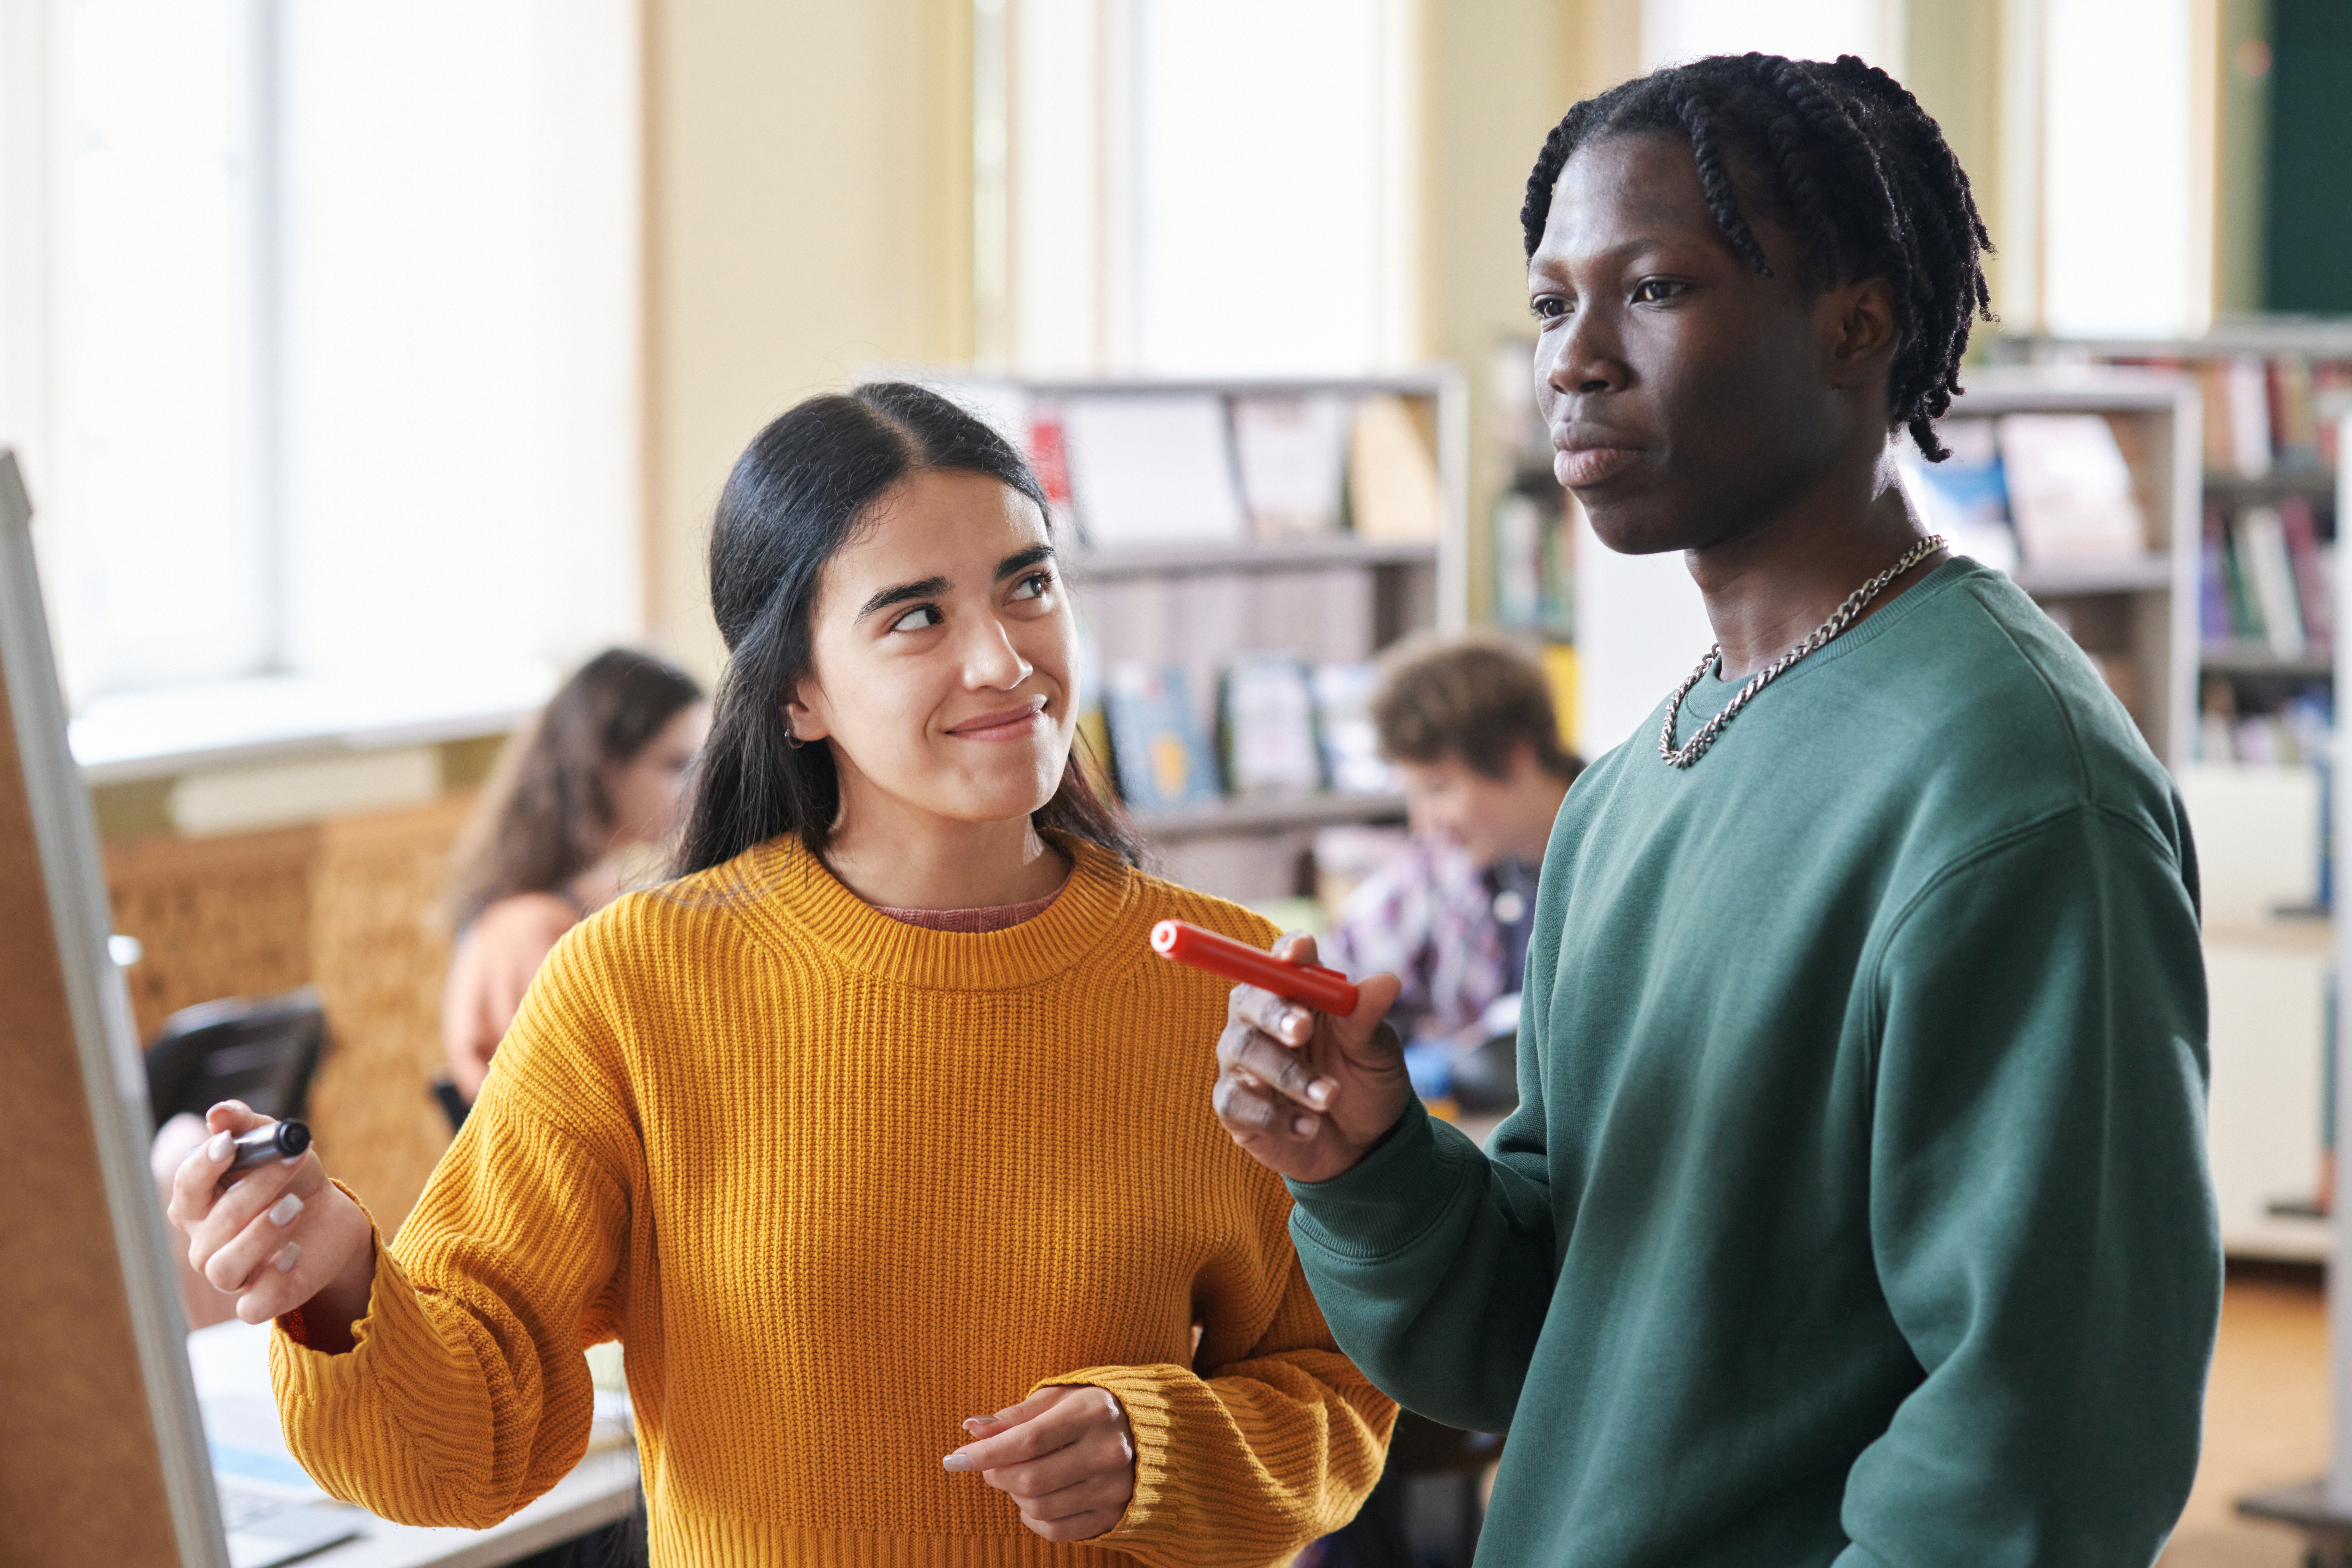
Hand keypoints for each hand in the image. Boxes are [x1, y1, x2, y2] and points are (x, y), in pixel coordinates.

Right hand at [166, 1101, 375, 1347]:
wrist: (329, 1214)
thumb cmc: (290, 1178)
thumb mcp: (276, 1144)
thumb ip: (246, 1126)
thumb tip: (218, 1113)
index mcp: (199, 1203)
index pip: (186, 1186)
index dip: (204, 1164)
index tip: (230, 1144)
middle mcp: (206, 1242)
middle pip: (216, 1222)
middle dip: (256, 1188)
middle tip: (290, 1162)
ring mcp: (231, 1274)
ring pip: (224, 1267)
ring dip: (262, 1233)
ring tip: (295, 1206)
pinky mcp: (261, 1299)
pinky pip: (251, 1305)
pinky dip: (272, 1281)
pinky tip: (294, 1253)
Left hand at [941, 1385, 1134, 1541]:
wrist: (1154, 1432)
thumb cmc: (1095, 1409)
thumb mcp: (1060, 1398)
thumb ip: (1016, 1415)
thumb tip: (971, 1429)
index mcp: (1094, 1412)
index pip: (1029, 1439)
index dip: (986, 1452)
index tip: (953, 1459)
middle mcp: (1109, 1452)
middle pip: (1031, 1478)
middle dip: (996, 1474)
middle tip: (988, 1464)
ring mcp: (1114, 1488)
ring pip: (1040, 1507)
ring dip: (1014, 1495)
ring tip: (1016, 1476)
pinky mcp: (1114, 1514)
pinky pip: (1058, 1530)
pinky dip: (1033, 1519)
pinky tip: (1033, 1499)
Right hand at [1212, 931, 1408, 1183]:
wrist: (1363, 1145)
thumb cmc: (1366, 1084)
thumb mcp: (1376, 1052)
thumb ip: (1369, 1018)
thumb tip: (1388, 981)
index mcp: (1300, 994)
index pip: (1283, 960)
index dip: (1286, 952)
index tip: (1298, 952)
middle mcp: (1261, 1019)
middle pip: (1249, 999)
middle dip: (1274, 1012)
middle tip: (1302, 1030)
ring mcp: (1243, 1061)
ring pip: (1246, 1052)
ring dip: (1289, 1075)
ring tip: (1329, 1098)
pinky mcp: (1234, 1104)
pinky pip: (1238, 1101)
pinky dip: (1277, 1116)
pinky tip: (1309, 1127)